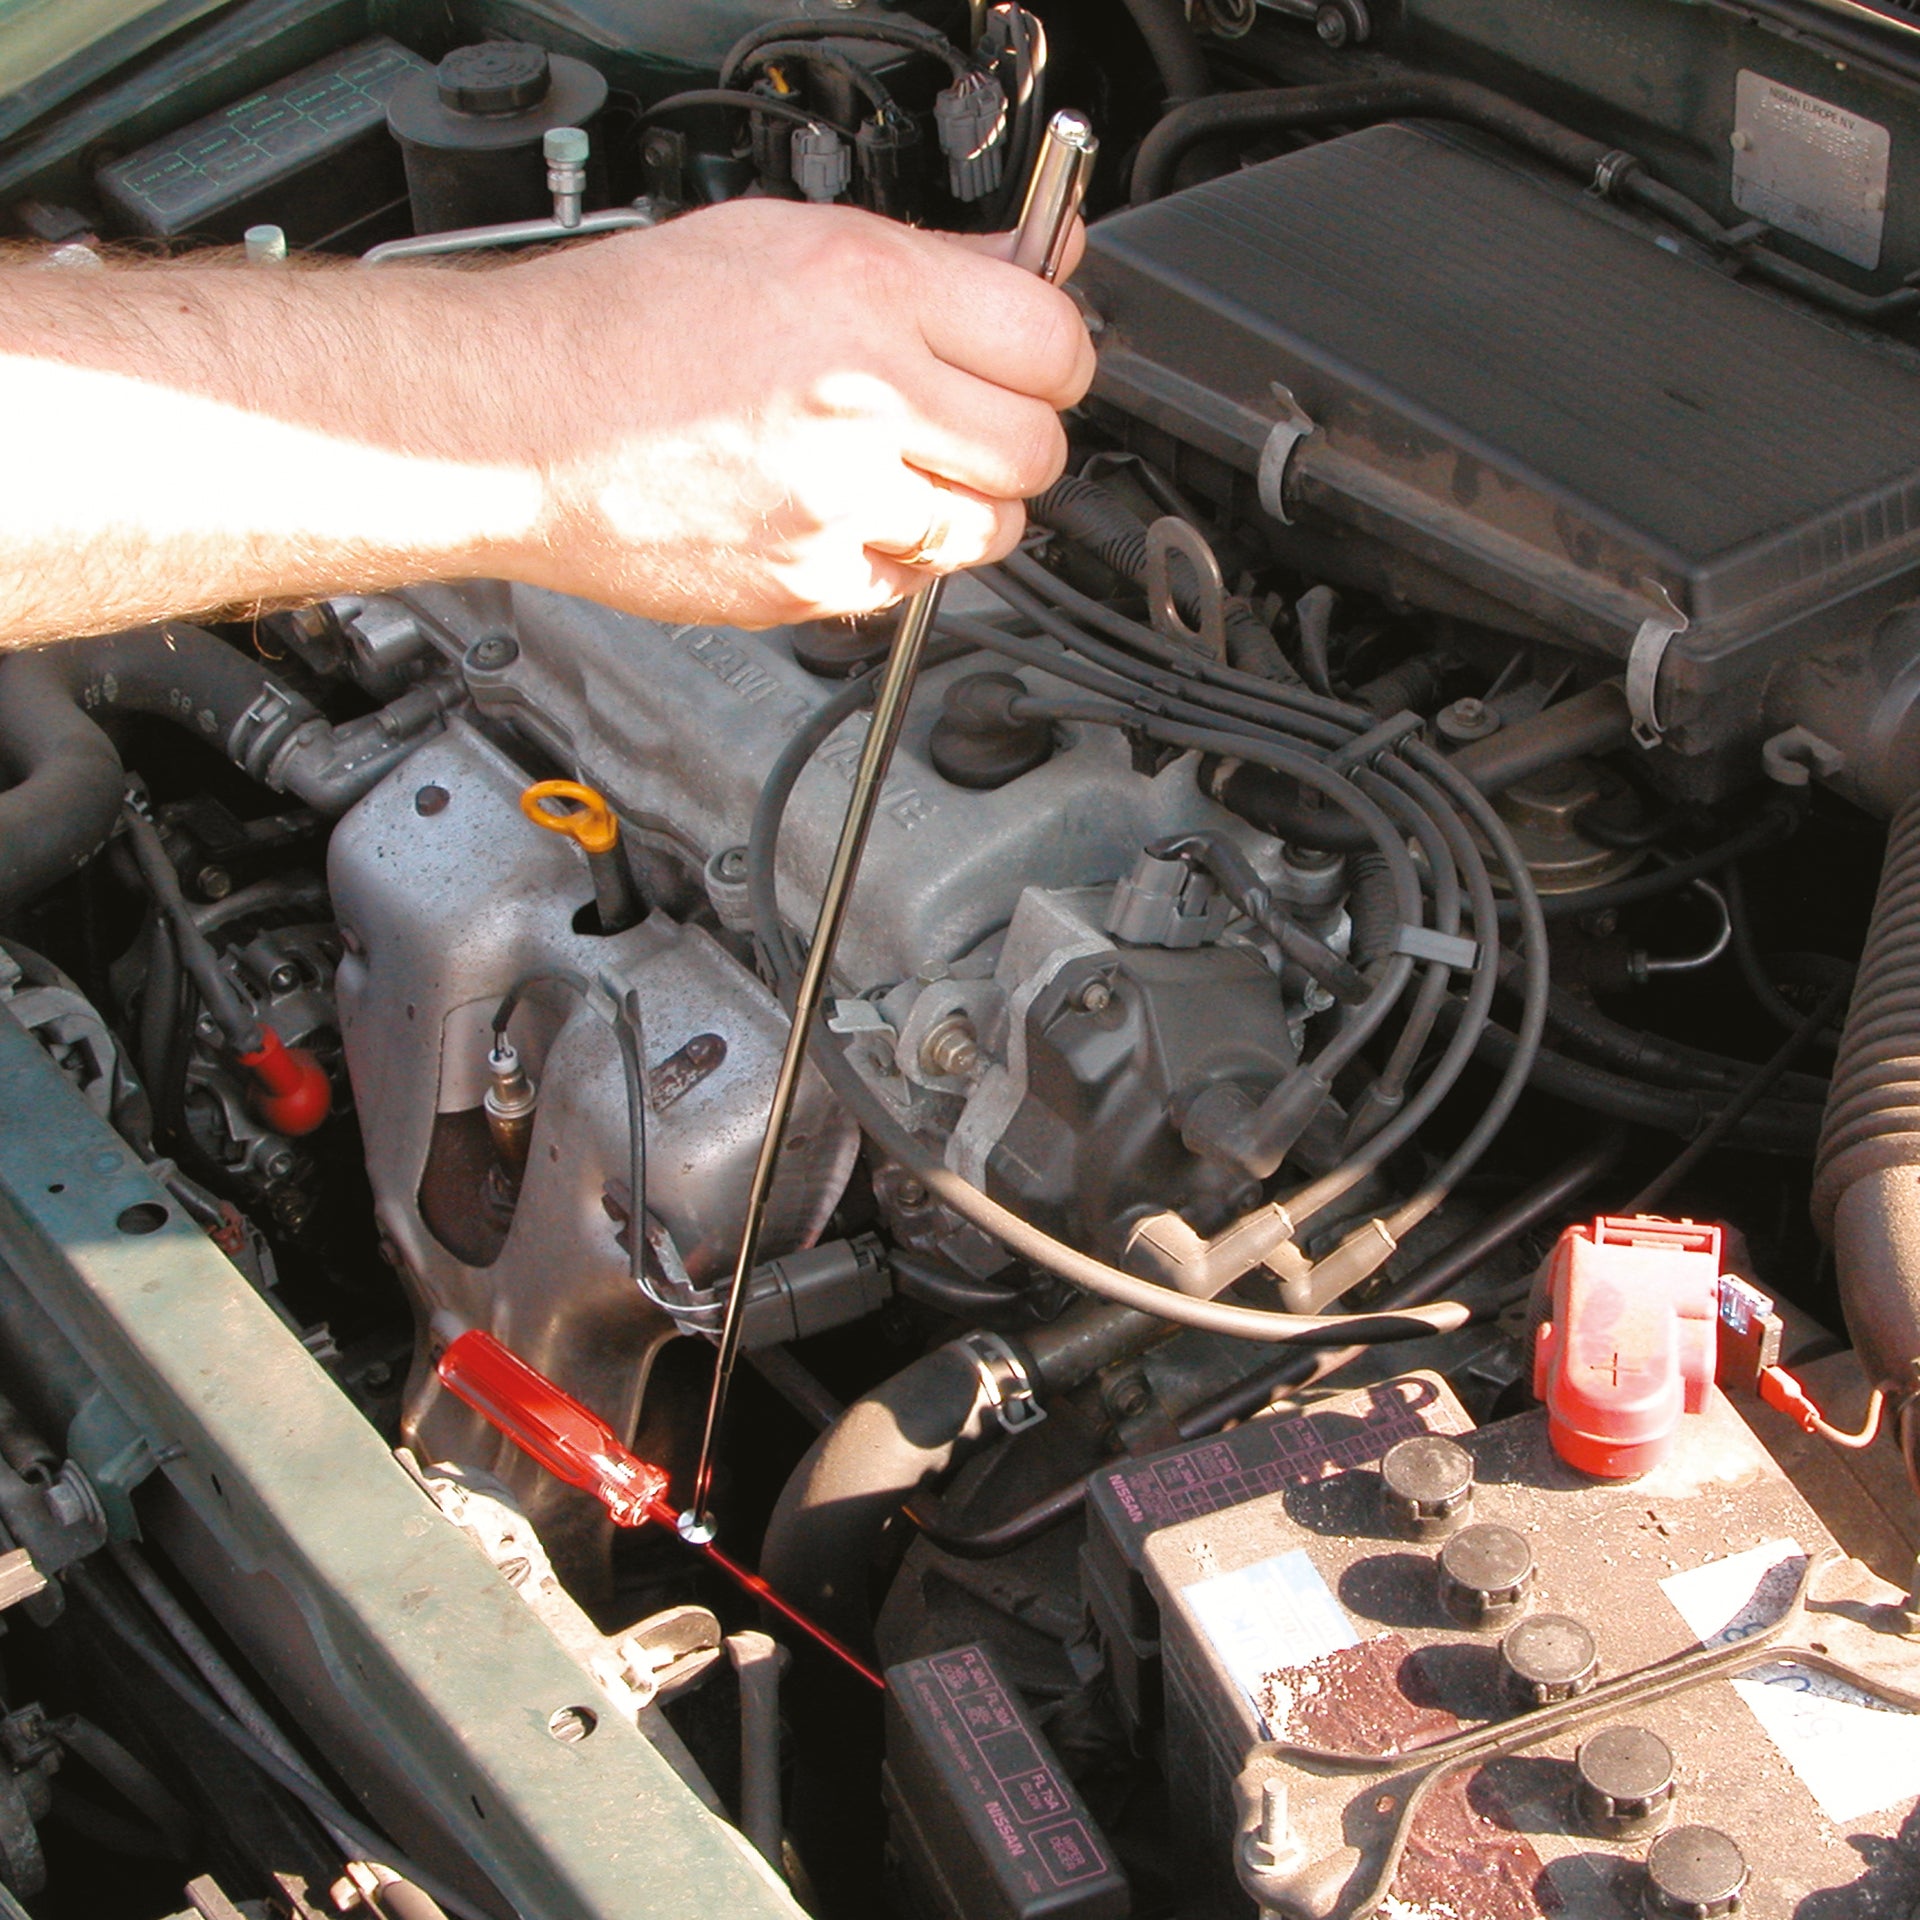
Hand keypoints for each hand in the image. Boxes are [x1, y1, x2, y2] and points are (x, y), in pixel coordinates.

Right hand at [491, 198, 1094, 626]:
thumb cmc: (625, 327)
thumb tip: (1039, 251)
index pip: (1052, 342)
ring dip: (966, 505)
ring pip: (990, 531)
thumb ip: (932, 257)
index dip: (1054, 357)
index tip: (1035, 363)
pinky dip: (895, 555)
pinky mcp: (810, 583)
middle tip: (968, 420)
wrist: (517, 423)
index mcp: (864, 290)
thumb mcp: (785, 240)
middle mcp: (861, 398)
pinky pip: (913, 584)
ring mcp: (838, 504)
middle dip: (1015, 436)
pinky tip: (840, 512)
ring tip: (900, 471)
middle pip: (1036, 449)